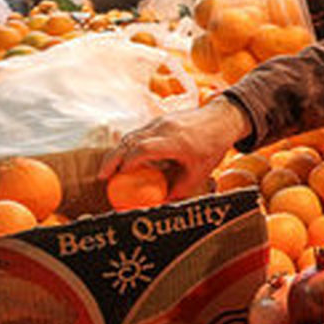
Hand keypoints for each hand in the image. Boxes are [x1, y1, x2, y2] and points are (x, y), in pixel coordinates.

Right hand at [99, 97, 251, 199]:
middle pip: (130, 140)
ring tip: (107, 171)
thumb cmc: (213, 148)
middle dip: (113, 158)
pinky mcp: (159, 120)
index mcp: (176, 141)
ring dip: (117, 152)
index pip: (144, 149)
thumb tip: (159, 203)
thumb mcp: (199, 173)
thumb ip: (178, 188)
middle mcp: (165, 128)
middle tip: (101, 176)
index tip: (117, 177)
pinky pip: (138, 133)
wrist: (222, 119)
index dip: (128, 162)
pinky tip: (123, 160)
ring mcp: (160, 121)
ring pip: (132, 135)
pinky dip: (127, 146)